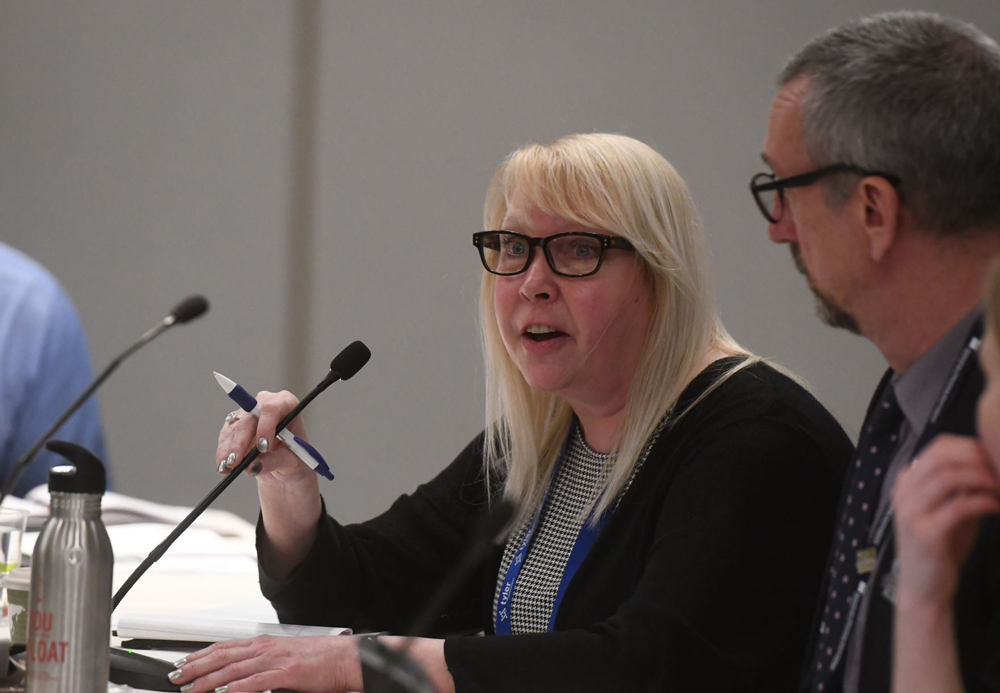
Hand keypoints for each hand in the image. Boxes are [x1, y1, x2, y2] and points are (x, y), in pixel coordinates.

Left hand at [168, 635, 361, 692]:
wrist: (346, 658)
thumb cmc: (320, 659)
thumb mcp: (285, 656)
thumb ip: (262, 663)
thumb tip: (240, 675)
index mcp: (266, 643)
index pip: (225, 647)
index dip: (201, 655)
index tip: (182, 664)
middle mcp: (267, 648)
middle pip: (223, 656)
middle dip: (196, 667)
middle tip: (176, 677)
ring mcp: (276, 660)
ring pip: (234, 669)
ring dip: (209, 679)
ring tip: (191, 688)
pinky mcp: (287, 674)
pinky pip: (257, 681)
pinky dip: (238, 687)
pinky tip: (225, 692)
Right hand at [215, 390, 316, 488]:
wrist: (285, 464)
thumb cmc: (294, 456)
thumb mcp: (291, 461)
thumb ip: (274, 461)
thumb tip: (254, 465)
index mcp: (286, 404)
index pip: (273, 408)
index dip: (265, 426)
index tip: (263, 447)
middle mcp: (265, 404)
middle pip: (249, 417)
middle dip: (241, 440)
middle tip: (237, 460)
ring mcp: (248, 414)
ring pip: (234, 427)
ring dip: (229, 448)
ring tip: (228, 466)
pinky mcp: (236, 425)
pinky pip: (226, 436)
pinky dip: (224, 452)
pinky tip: (223, 465)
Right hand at [892, 434, 999, 606]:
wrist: (924, 589)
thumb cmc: (941, 548)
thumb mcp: (949, 510)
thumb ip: (961, 487)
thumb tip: (990, 461)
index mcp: (907, 482)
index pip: (939, 447)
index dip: (972, 447)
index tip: (995, 458)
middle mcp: (903, 493)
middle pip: (942, 457)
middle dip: (978, 459)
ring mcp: (911, 512)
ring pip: (948, 478)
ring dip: (983, 479)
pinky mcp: (925, 533)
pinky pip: (959, 506)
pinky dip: (984, 502)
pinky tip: (996, 507)